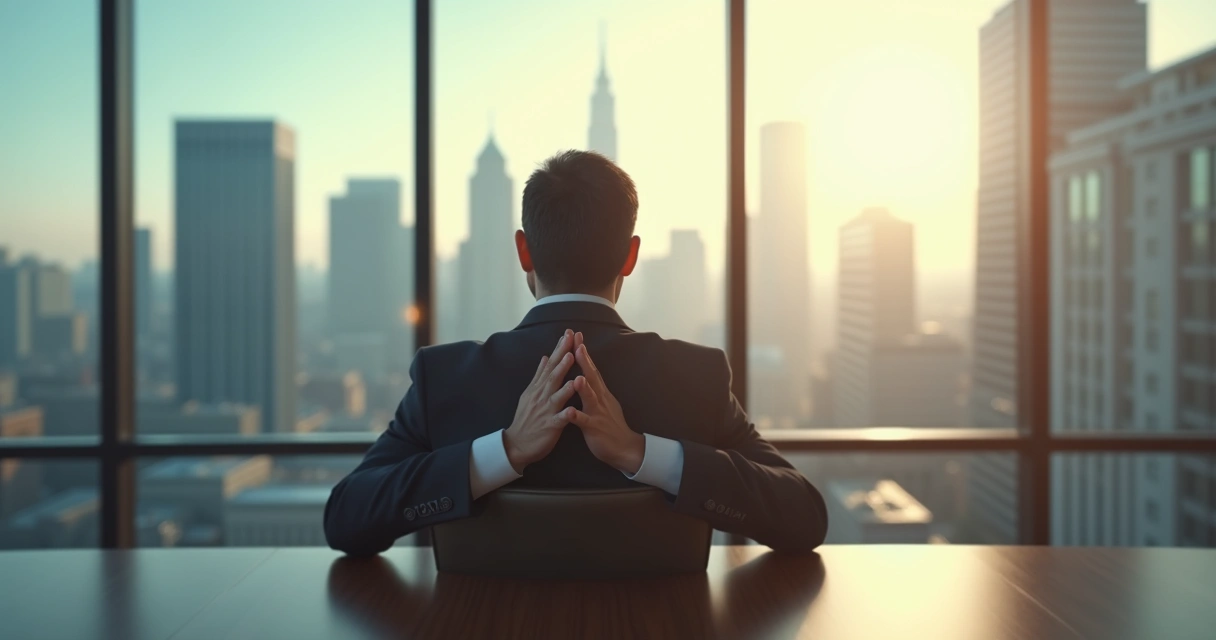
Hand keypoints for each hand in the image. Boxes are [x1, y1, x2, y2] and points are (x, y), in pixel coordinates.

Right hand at [503, 329, 578, 472]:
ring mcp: (546, 410)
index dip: (559, 348)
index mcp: (539, 388)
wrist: (517, 444)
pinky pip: (559, 419)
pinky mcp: (550, 426)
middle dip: (563, 355)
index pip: (550, 364)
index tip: (568, 333)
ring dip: (564, 376)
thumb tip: (545, 357)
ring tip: (572, 362)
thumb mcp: (530, 394)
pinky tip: (574, 408)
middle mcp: (542, 396)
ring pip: (556, 392)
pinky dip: (567, 413)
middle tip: (571, 340)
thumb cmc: (527, 419)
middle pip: (553, 373)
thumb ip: (539, 376)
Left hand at [569, 342, 644, 474]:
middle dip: (584, 360)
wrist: (625, 447)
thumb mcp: (603, 401)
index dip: (584, 353)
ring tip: (576, 377)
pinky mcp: (594, 428)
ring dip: (584, 387)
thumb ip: (594, 387)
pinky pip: (585, 422)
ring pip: (590, 397)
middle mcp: (600, 398)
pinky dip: (577, 416)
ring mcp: (598, 413)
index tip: (576, 337)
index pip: (591, 368)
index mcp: (600, 392)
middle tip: (577, 344)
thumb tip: (587, 372)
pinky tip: (570, 412)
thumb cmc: (611, 425)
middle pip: (592, 376)